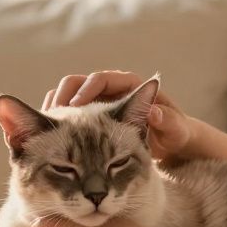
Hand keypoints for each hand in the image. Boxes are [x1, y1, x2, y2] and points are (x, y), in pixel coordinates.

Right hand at [42, 70, 199, 160]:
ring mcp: (97, 104)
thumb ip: (168, 122)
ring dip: (55, 111)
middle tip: (54, 119)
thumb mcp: (176, 131)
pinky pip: (66, 116)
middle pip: (76, 85)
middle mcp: (110, 91)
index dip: (87, 90)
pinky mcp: (89, 120)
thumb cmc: (175, 135)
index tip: (76, 107)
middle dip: (63, 100)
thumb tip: (154, 111)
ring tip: (49, 128)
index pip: (101, 79)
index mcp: (128, 84)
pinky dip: (57, 125)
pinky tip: (51, 139)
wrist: (171, 147)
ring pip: (67, 99)